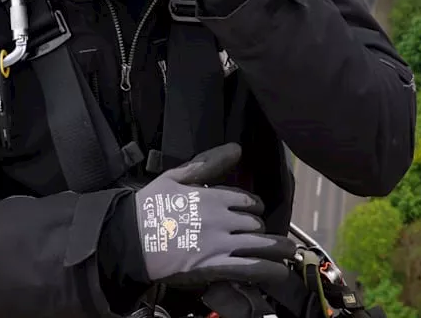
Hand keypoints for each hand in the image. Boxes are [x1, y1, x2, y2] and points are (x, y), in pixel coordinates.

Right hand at [133, 143, 294, 287]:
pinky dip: (269, 270)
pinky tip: (279, 272)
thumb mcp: (175, 176)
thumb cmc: (149, 207)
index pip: (247, 200)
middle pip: (255, 222)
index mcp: (213, 195)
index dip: (253, 207)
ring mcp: (220, 243)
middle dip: (259, 228)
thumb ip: (209, 163)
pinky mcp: (215, 266)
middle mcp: (221, 218)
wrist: (129, 240)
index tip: (252, 213)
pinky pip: (251, 268)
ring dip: (279, 248)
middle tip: (261, 234)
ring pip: (261, 244)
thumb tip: (237, 147)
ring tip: (290, 252)